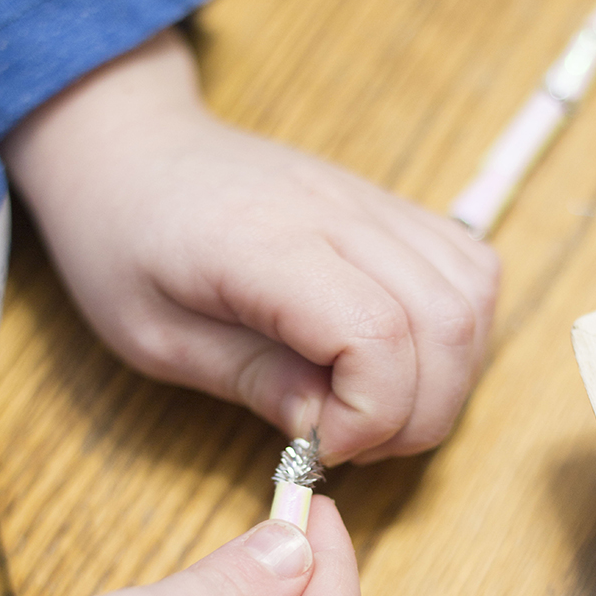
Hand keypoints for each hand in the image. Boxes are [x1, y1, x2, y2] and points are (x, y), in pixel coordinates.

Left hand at [1, 28, 499, 464]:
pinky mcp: (388, 206)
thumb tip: (331, 429)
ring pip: (470, 296)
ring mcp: (372, 201)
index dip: (371, 413)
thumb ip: (253, 381)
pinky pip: (467, 267)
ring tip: (380, 407)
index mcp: (265, 244)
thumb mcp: (158, 337)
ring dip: (447, 377)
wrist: (134, 151)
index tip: (323, 445)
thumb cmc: (125, 245)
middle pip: (444, 321)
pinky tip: (404, 358)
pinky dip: (458, 330)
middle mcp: (337, 212)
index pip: (376, 333)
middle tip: (354, 441)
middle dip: (419, 413)